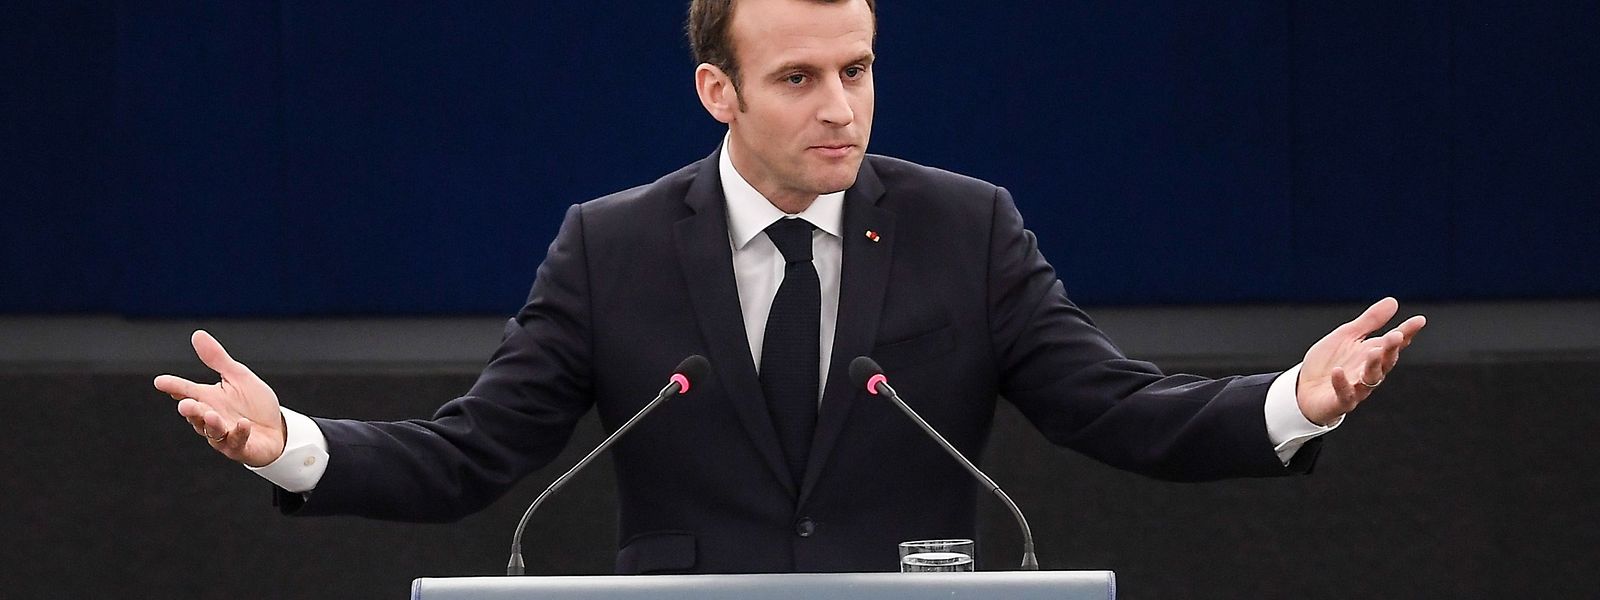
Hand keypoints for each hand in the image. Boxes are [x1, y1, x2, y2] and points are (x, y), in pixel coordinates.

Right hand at [154, 330, 286, 466]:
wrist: (277, 428)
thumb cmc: (254, 403)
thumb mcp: (238, 376)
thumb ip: (217, 359)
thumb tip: (197, 335)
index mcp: (209, 399)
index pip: (187, 391)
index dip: (174, 386)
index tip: (160, 381)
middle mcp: (212, 417)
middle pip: (196, 414)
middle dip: (190, 410)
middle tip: (185, 404)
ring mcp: (225, 435)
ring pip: (212, 432)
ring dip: (211, 424)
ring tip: (211, 415)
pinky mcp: (242, 448)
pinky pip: (237, 443)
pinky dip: (240, 433)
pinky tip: (243, 424)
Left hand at [1296, 297, 1426, 425]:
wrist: (1303, 389)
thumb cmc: (1328, 362)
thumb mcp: (1347, 336)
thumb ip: (1370, 321)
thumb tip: (1393, 302)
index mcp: (1372, 354)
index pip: (1394, 343)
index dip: (1407, 332)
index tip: (1419, 320)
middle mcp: (1368, 372)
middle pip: (1386, 361)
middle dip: (1391, 349)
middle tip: (1395, 336)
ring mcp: (1356, 388)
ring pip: (1371, 379)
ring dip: (1373, 366)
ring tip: (1373, 352)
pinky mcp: (1340, 402)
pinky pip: (1344, 394)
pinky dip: (1341, 383)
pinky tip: (1338, 371)